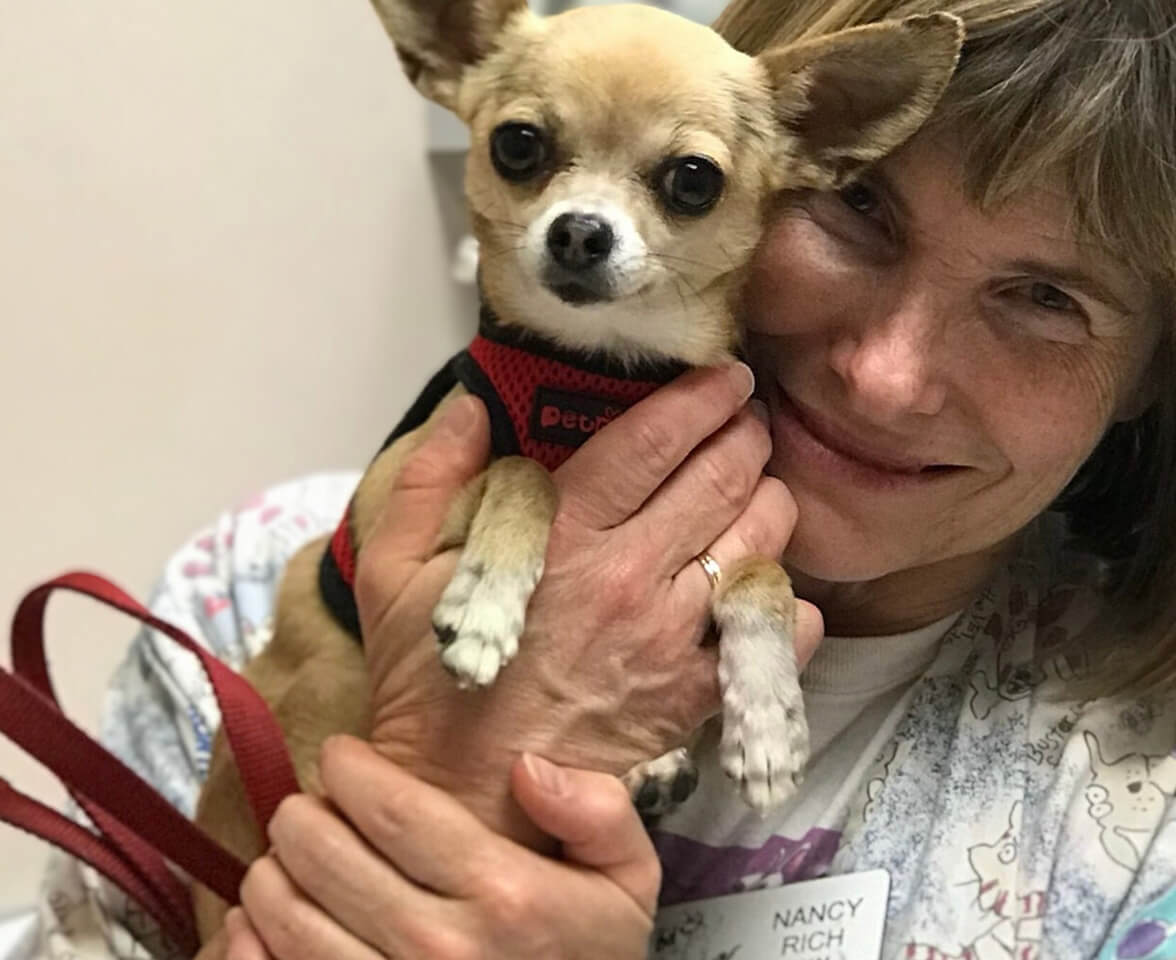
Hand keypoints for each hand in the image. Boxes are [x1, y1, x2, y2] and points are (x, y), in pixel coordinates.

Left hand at [224, 737, 658, 959]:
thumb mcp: (628, 882)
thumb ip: (599, 812)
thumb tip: (527, 768)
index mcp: (502, 892)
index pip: (388, 805)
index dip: (347, 767)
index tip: (342, 758)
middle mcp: (437, 945)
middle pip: (319, 849)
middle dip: (301, 813)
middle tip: (311, 809)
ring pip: (280, 911)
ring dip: (270, 872)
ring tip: (289, 861)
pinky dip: (244, 942)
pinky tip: (258, 923)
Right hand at [352, 363, 822, 842]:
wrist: (465, 797)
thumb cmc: (430, 682)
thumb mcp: (391, 569)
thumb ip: (430, 476)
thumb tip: (468, 405)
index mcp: (561, 537)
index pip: (654, 440)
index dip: (700, 397)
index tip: (723, 377)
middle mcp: (628, 578)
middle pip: (724, 477)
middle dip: (747, 434)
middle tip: (747, 421)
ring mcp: (671, 638)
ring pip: (760, 540)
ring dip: (768, 501)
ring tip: (755, 489)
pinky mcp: (696, 693)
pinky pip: (776, 629)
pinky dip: (785, 599)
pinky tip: (762, 581)